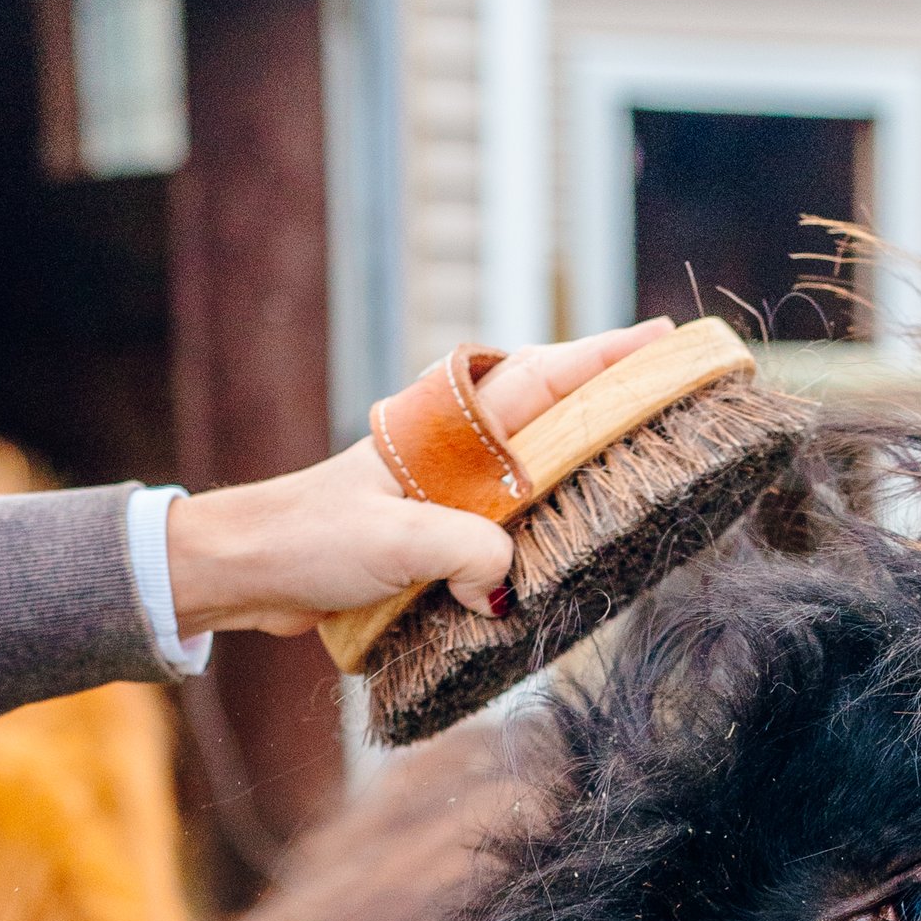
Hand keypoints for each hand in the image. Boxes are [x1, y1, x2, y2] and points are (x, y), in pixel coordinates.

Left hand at [164, 318, 685, 637]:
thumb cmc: (312, 539)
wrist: (251, 567)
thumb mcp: (396, 545)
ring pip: (533, 454)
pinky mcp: (435, 529)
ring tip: (638, 439)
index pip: (543, 381)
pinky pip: (510, 512)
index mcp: (447, 434)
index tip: (663, 338)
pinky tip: (570, 526)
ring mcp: (446, 487)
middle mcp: (454, 451)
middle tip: (669, 375)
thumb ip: (466, 552)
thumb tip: (505, 581)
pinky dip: (547, 510)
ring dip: (582, 443)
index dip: (606, 360)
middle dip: (606, 385)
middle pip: (548, 402)